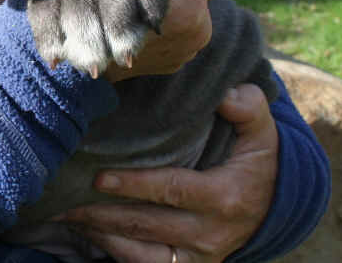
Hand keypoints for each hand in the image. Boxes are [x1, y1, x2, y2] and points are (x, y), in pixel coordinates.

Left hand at [59, 83, 278, 261]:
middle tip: (65, 199)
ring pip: (142, 252)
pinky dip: (117, 252)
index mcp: (223, 197)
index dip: (133, 186)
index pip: (171, 191)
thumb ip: (248, 109)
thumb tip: (227, 96)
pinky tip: (91, 234)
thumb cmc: (258, 159)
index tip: (98, 178)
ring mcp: (200, 256)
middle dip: (103, 213)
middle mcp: (210, 234)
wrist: (276, 203)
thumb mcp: (261, 131)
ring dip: (102, 235)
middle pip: (147, 225)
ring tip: (68, 216)